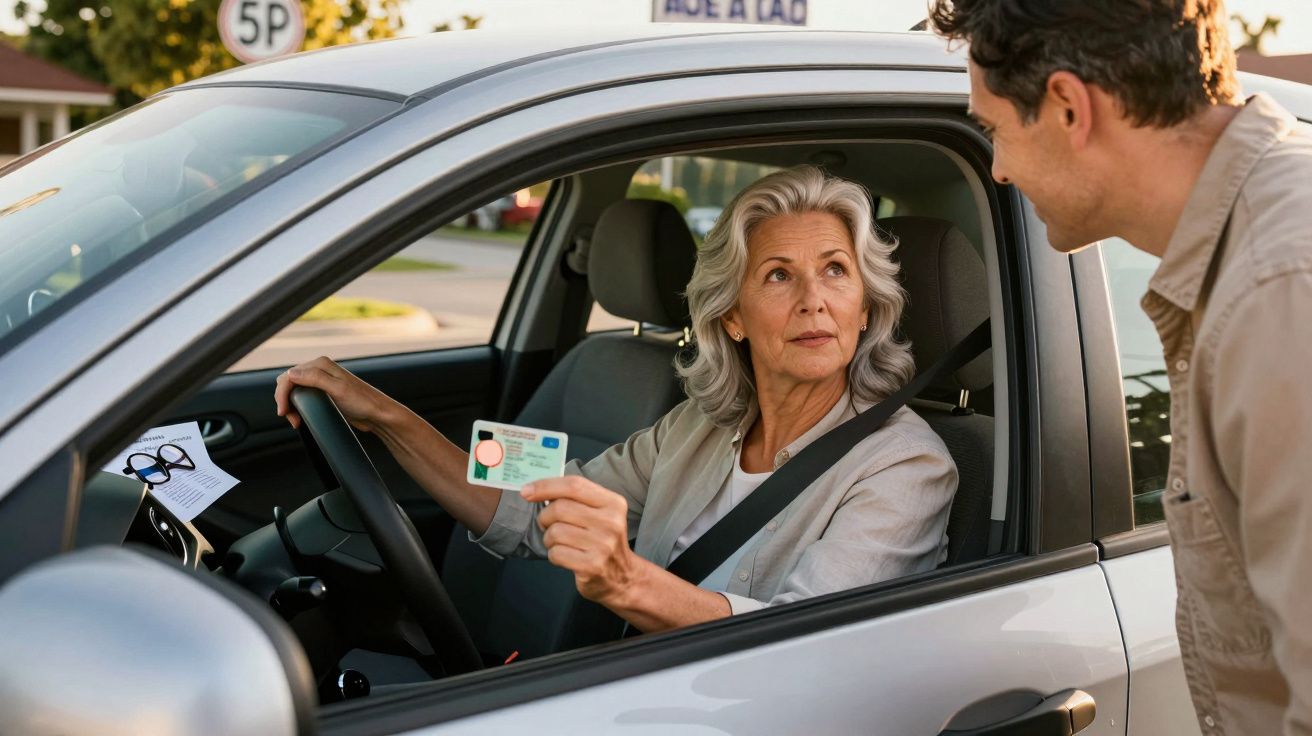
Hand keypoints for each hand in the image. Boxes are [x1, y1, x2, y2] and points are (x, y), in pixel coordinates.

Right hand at [273, 356, 397, 432]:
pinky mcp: (323, 393)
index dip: (282, 394)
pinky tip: (300, 417)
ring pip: (294, 390)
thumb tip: (291, 373)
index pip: (290, 375)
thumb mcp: (339, 389)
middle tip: (291, 419)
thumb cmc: (363, 402)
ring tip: (296, 421)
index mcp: (321, 364)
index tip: (283, 412)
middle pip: (289, 382)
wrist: (378, 414)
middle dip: (285, 400)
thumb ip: (316, 378)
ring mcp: (321, 381)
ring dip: (290, 405)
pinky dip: (297, 407)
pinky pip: (302, 397)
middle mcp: (320, 369)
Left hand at [523, 476, 641, 605]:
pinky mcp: (592, 566)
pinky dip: (554, 555)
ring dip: (550, 539)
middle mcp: (611, 522)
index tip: (526, 491)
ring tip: (562, 543)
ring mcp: (603, 545)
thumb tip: (535, 489)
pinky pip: (556, 553)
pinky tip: (566, 556)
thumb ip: (574, 498)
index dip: (546, 486)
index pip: (574, 485)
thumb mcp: (599, 513)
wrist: (622, 577)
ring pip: (555, 532)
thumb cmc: (602, 540)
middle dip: (545, 517)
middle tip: (549, 525)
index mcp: (613, 503)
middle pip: (560, 508)